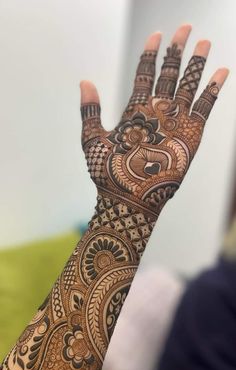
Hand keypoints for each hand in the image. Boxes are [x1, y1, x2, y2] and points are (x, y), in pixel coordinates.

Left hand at [80, 25, 227, 216]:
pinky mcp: (190, 136)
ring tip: (204, 43)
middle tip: (185, 28)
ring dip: (197, 65)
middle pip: (169, 74)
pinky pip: (204, 109)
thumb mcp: (92, 139)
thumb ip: (90, 110)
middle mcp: (157, 113)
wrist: (128, 199)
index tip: (156, 35)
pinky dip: (212, 91)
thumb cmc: (108, 174)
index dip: (151, 54)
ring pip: (188, 87)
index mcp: (136, 110)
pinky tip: (222, 73)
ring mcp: (175, 123)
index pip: (146, 74)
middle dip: (177, 51)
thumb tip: (84, 81)